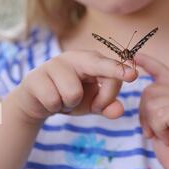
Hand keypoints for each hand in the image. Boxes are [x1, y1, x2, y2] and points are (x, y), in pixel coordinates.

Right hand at [11, 50, 136, 124]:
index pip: (110, 68)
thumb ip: (107, 106)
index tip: (133, 75)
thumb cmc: (69, 97)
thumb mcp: (91, 104)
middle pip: (95, 65)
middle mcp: (74, 57)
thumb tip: (119, 110)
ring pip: (73, 93)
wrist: (36, 101)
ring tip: (63, 99)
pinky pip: (53, 101)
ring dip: (70, 104)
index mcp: (91, 61)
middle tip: (125, 78)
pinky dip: (54, 107)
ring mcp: (53, 65)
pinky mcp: (36, 77)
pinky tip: (49, 100)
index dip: (120, 72)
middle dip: (111, 71)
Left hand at [135, 52, 168, 168]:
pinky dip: (159, 130)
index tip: (134, 55)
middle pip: (149, 91)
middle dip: (145, 114)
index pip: (162, 71)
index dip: (148, 62)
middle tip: (159, 131)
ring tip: (167, 135)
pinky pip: (160, 114)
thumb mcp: (160, 122)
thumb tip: (146, 89)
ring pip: (152, 103)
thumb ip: (156, 104)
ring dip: (153, 124)